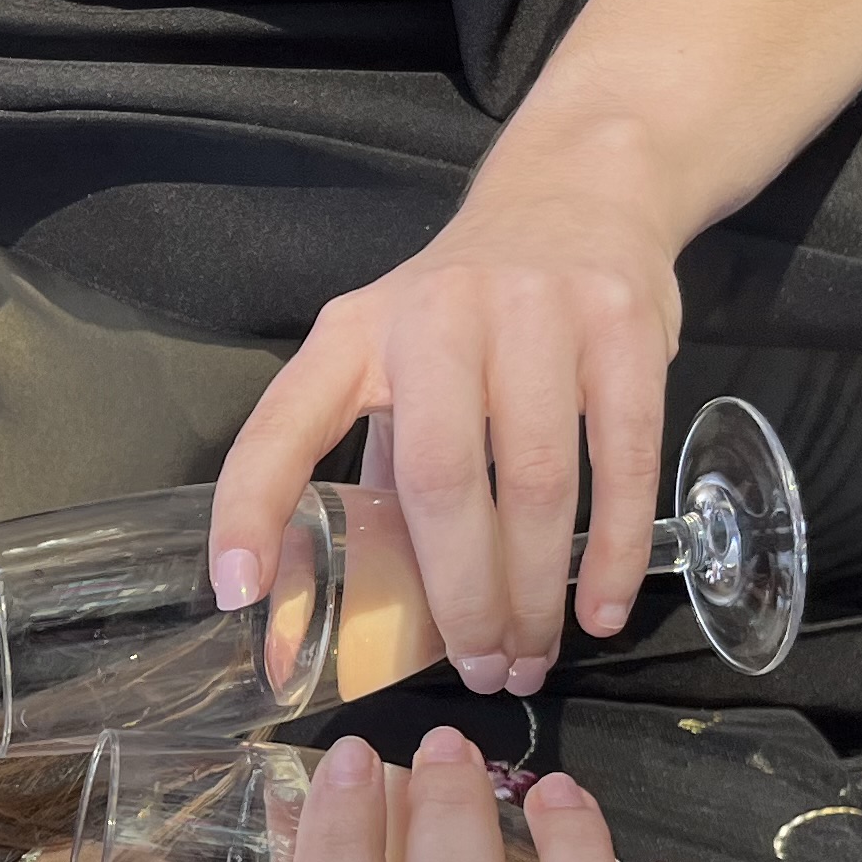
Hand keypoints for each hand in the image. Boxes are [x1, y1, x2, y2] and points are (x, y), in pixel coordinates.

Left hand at [208, 150, 691, 695]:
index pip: (283, 424)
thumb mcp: (396, 351)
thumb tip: (360, 588)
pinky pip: (620, 458)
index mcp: (355, 334)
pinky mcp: (622, 326)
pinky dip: (608, 549)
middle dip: (458, 594)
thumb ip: (380, 454)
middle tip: (475, 669)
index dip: (250, 508)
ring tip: (530, 655)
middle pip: (438, 481)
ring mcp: (535, 314)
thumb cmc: (472, 304)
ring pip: (532, 481)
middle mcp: (437, 316)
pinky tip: (597, 608)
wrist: (581, 192)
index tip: (239, 592)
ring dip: (533, 589)